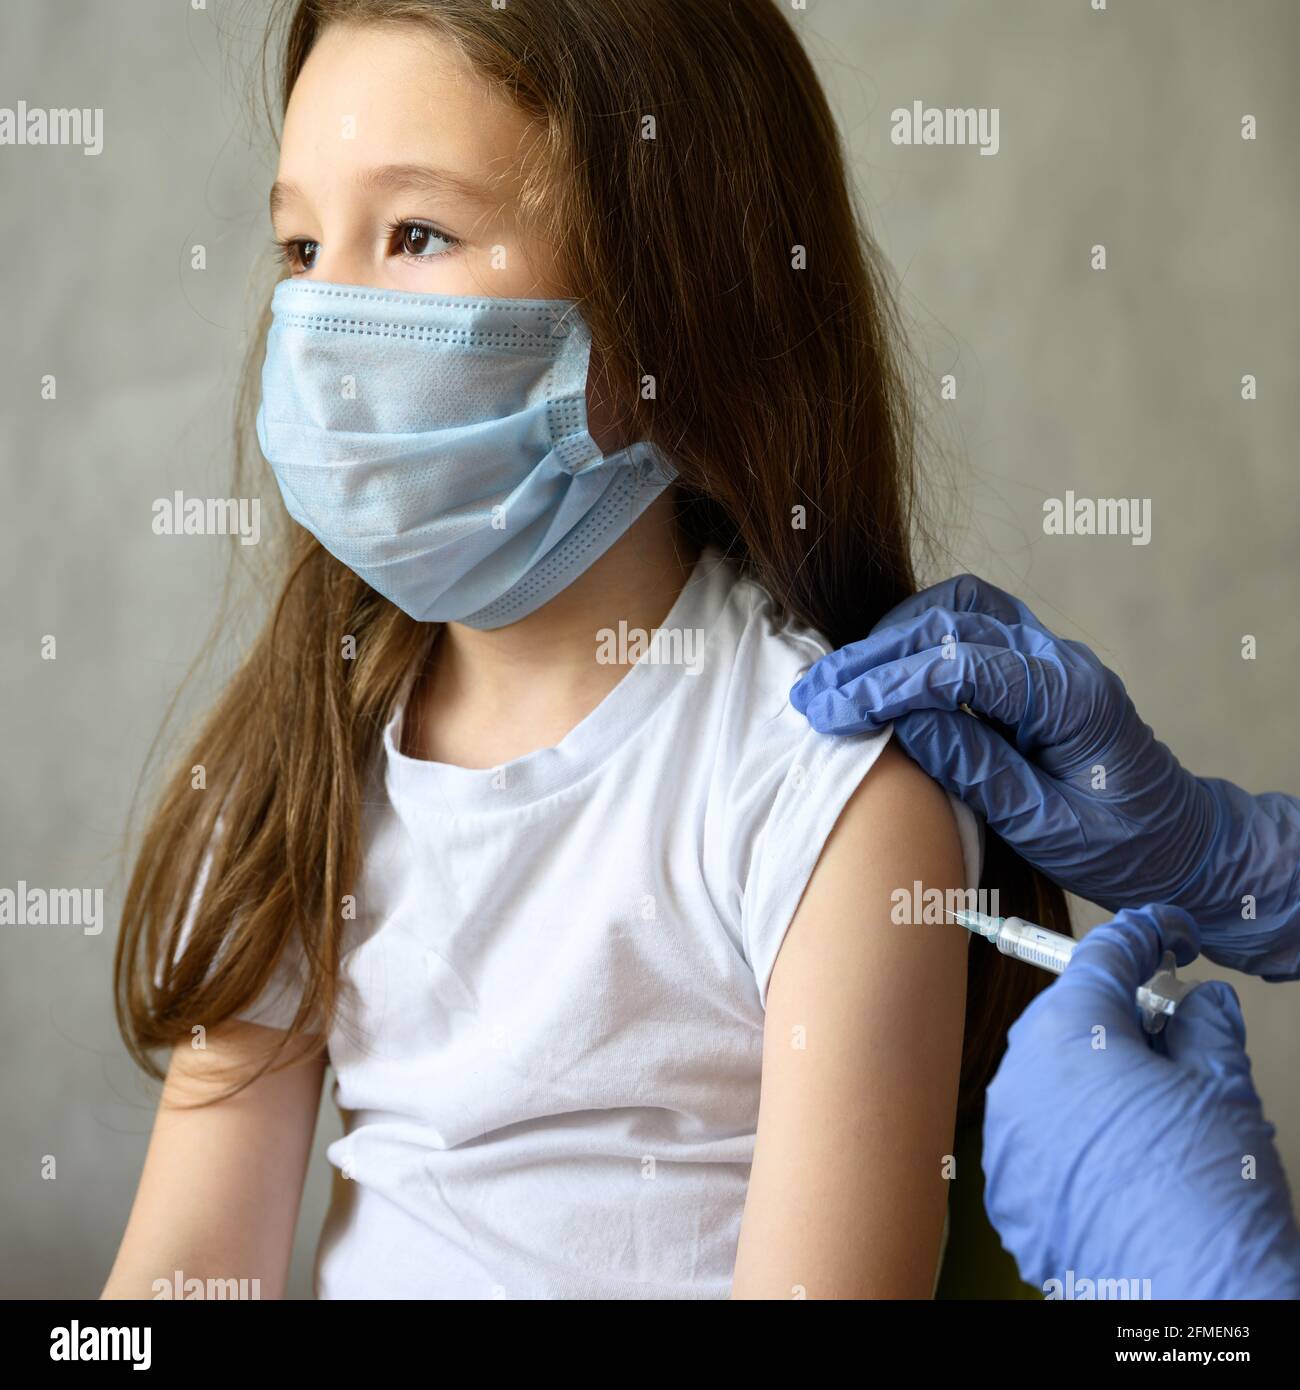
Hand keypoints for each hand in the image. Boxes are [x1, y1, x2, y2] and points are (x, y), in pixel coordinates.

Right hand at [790, 574, 1299, 978]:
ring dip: (892, 636)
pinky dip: (917, 638)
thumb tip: (904, 724)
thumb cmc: (1124, 848)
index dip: (886, 685)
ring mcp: (1049, 653)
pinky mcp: (1033, 663)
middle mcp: (1061, 660)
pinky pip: (968, 623)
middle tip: (814, 695)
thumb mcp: (1050, 830)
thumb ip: (979, 772)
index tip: (830, 711)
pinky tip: (881, 672)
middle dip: (873, 657)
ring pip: (958, 606)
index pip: (960, 667)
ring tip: (841, 681)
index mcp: (1072, 699)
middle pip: (951, 623)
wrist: (1183, 844)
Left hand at [982, 905, 1299, 1299]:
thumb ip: (1205, 1026)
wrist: (1192, 1304)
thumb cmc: (1205, 1195)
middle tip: (1173, 1037)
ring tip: (1154, 1115)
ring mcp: (1006, 1137)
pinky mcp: (1007, 1192)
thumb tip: (1202, 1005)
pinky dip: (1073, 1138)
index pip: (1103, 957)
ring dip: (1093, 1083)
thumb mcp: (1222, 1087)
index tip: (1166, 937)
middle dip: (1118, 1019)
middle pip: (1068, 1018)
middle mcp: (1019, 1076)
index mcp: (1068, 1031)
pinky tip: (1121, 1162)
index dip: (1144, 938)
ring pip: (1048, 1081)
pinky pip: (1037, 1141)